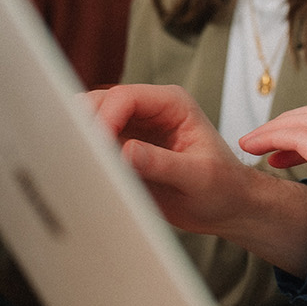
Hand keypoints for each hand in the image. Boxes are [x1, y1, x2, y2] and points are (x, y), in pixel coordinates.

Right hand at [88, 83, 306, 274]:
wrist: (228, 208)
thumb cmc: (224, 187)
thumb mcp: (198, 176)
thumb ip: (163, 163)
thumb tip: (126, 151)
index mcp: (173, 104)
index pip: (126, 97)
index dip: (104, 118)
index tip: (96, 148)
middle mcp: (150, 111)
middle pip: (100, 104)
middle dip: (85, 127)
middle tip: (79, 160)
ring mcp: (134, 130)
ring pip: (91, 124)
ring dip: (82, 144)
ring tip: (81, 171)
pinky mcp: (123, 151)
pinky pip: (94, 149)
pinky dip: (86, 160)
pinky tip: (88, 179)